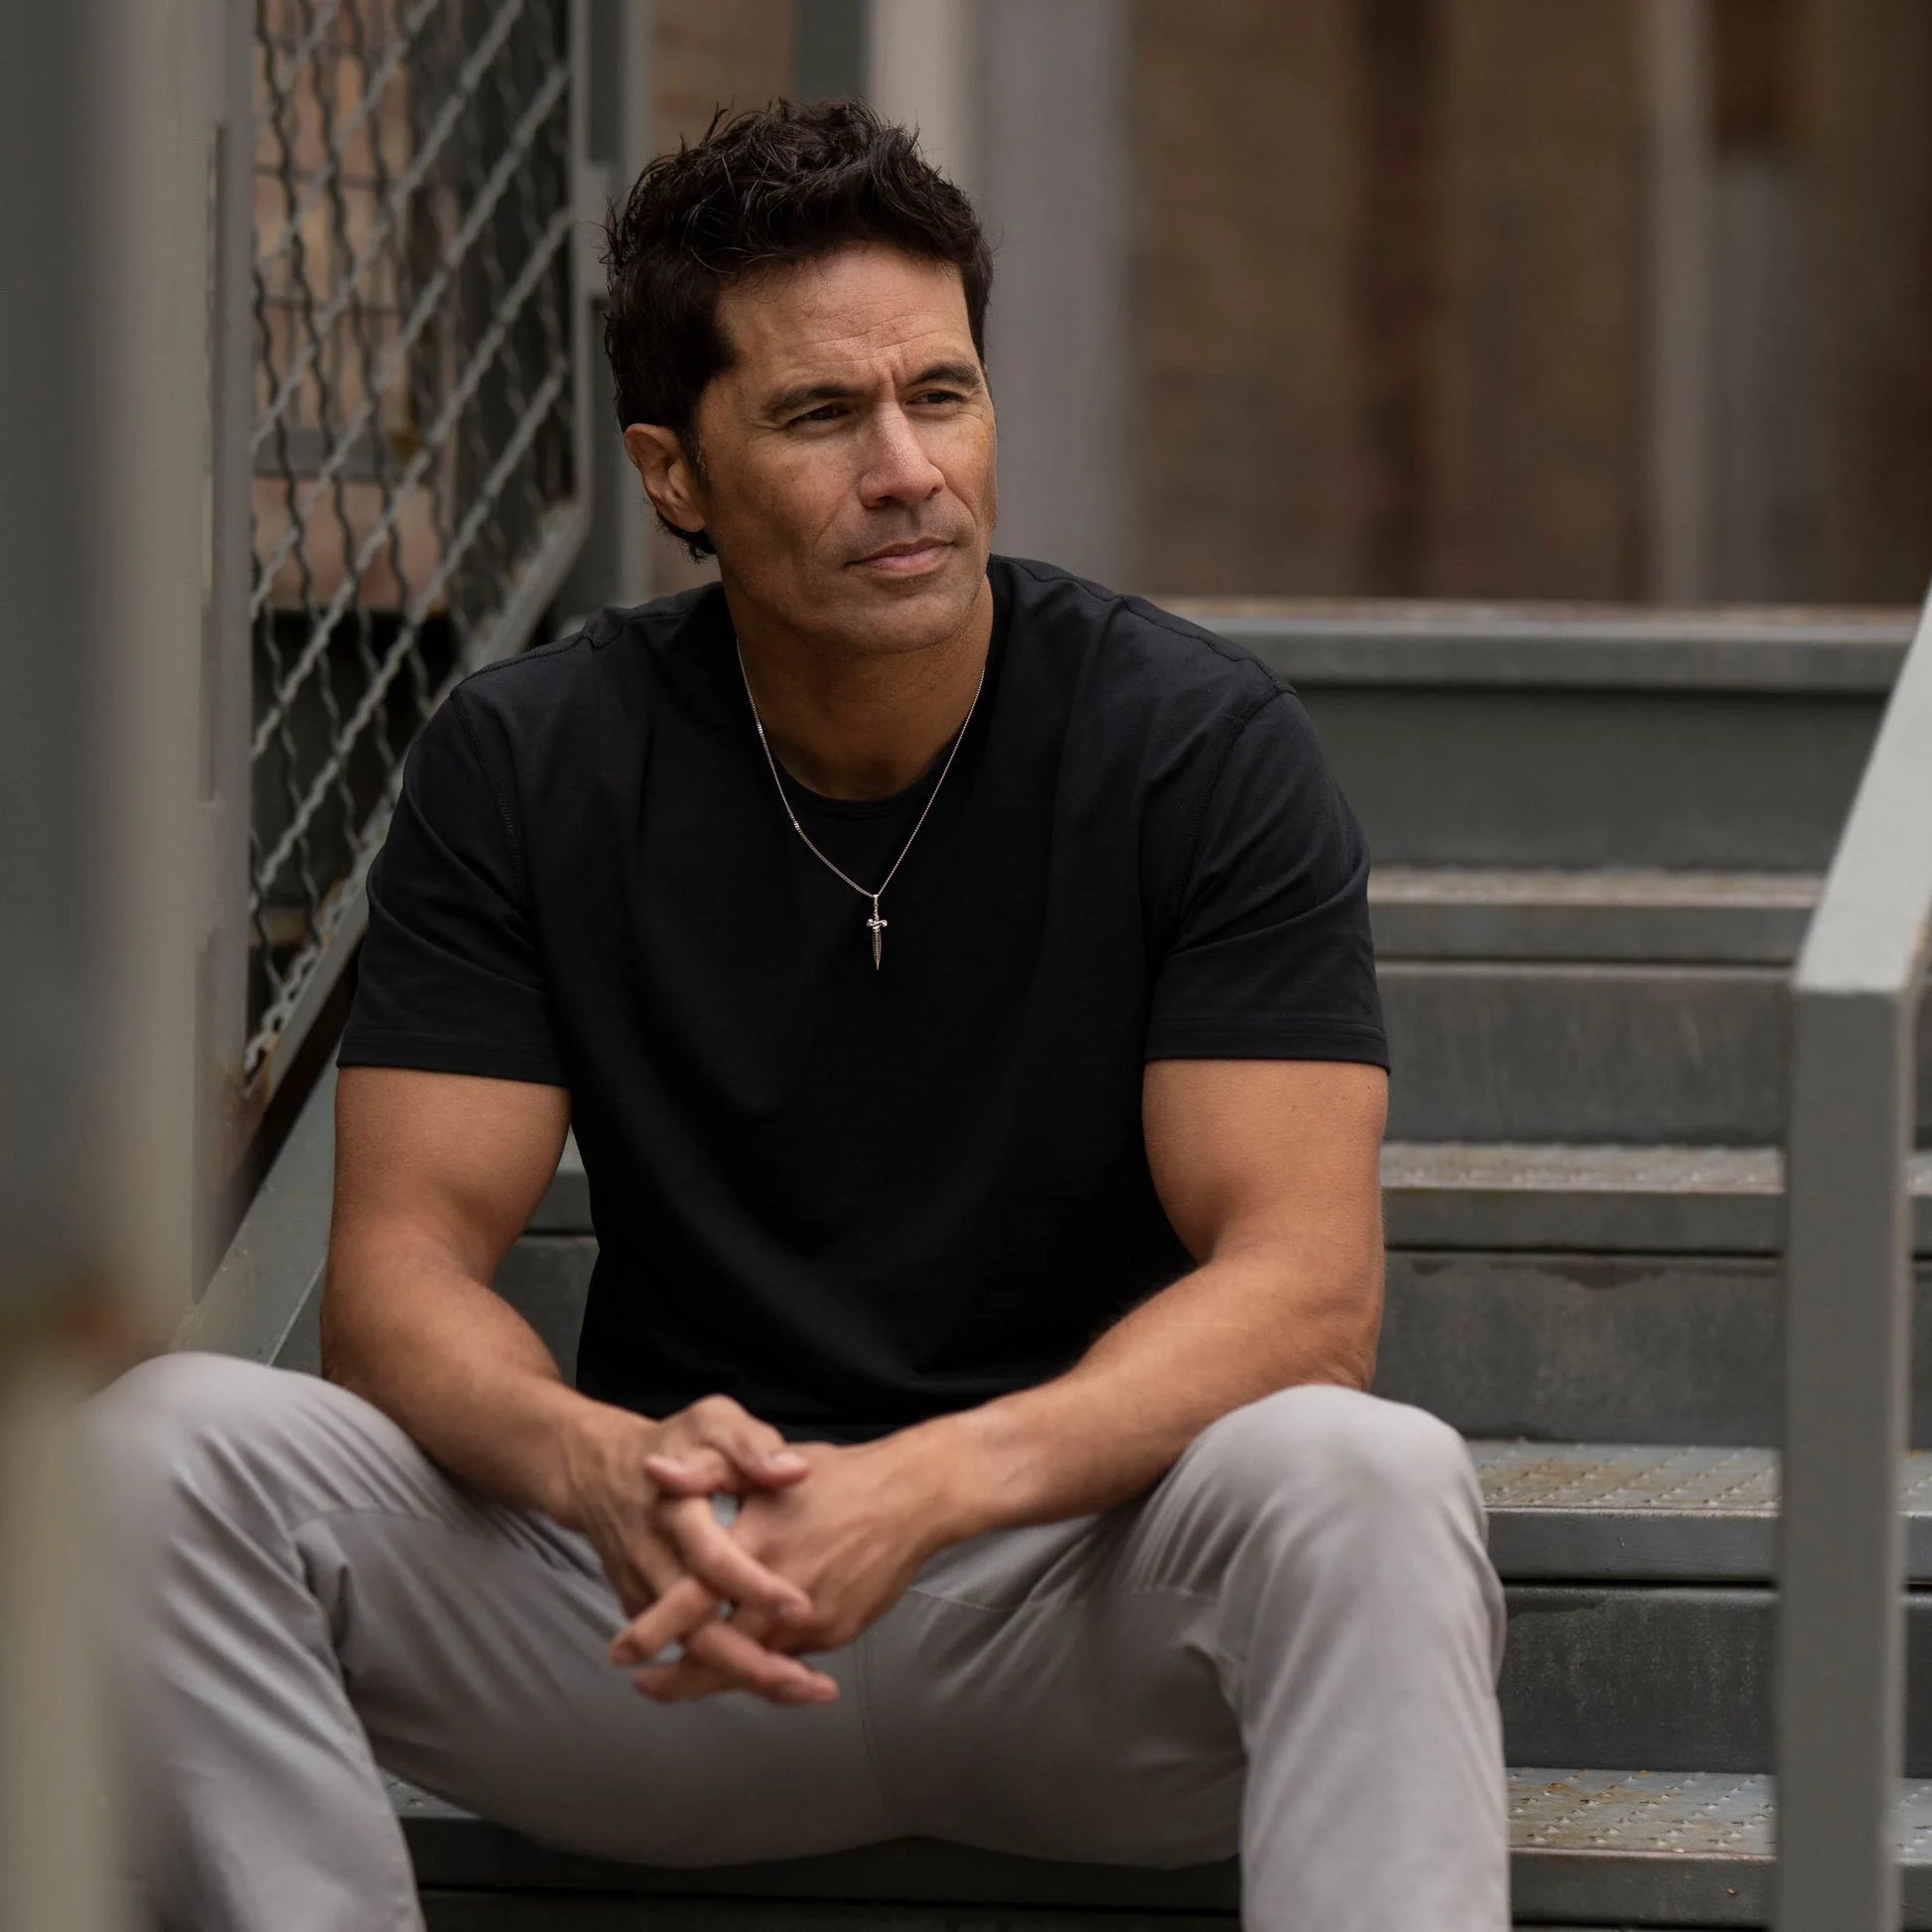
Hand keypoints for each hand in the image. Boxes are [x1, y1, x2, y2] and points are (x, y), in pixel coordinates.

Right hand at [553, 1394, 840, 1704]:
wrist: (601, 1470)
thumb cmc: (677, 1442)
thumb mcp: (713, 1422)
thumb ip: (751, 1446)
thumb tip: (794, 1470)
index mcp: (677, 1511)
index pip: (712, 1561)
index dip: (753, 1587)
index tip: (802, 1606)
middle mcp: (656, 1561)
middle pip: (698, 1631)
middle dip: (752, 1664)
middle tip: (810, 1682)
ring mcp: (645, 1593)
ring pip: (693, 1653)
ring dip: (746, 1678)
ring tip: (809, 1691)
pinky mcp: (645, 1610)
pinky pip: (687, 1651)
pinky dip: (727, 1671)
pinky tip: (777, 1680)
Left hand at [610, 1432, 956, 1703]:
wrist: (915, 1498)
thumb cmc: (838, 1475)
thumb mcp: (768, 1461)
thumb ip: (707, 1471)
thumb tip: (653, 1472)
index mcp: (757, 1546)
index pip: (692, 1602)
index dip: (653, 1632)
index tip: (620, 1652)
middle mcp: (782, 1594)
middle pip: (718, 1654)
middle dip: (676, 1679)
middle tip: (643, 1683)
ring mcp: (813, 1620)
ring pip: (753, 1665)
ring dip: (714, 1677)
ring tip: (680, 1680)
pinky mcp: (837, 1633)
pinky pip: (788, 1659)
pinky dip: (759, 1665)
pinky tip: (741, 1657)